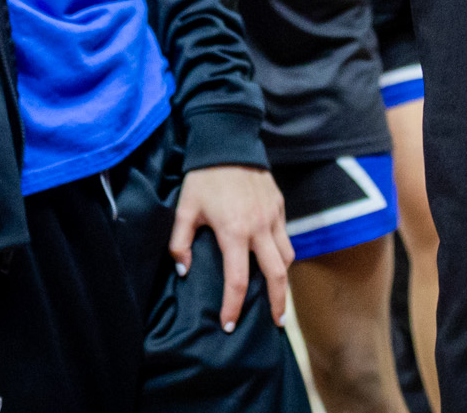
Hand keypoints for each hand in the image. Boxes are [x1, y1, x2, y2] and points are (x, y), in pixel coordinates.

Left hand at [170, 163, 289, 331]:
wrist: (228, 141)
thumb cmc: (203, 177)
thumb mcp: (184, 209)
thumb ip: (179, 243)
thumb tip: (184, 270)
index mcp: (234, 231)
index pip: (238, 280)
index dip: (233, 307)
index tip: (229, 325)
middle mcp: (259, 228)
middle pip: (277, 275)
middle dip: (278, 304)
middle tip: (275, 323)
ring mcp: (273, 216)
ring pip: (286, 257)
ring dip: (282, 279)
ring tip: (276, 295)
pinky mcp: (279, 206)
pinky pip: (285, 238)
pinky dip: (282, 254)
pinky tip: (273, 261)